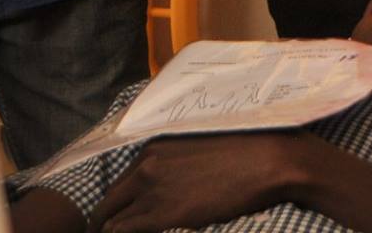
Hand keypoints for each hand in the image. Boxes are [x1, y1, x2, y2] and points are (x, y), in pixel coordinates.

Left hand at [98, 132, 307, 231]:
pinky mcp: (161, 213)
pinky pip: (125, 231)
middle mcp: (146, 164)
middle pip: (109, 202)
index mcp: (154, 146)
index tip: (123, 218)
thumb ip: (175, 161)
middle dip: (105, 222)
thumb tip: (171, 183)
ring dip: (114, 232)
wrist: (266, 161)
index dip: (118, 204)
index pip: (120, 182)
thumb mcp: (199, 146)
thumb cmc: (244, 153)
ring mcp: (151, 189)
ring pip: (112, 221)